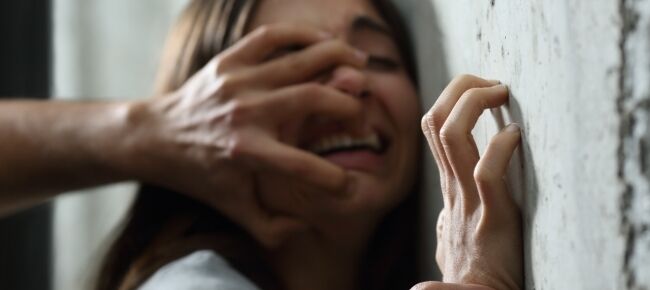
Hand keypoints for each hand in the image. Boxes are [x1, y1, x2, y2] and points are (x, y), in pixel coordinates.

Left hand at [118, 24, 367, 247]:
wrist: (157, 137)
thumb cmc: (201, 175)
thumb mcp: (232, 210)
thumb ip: (271, 229)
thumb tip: (306, 225)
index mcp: (247, 152)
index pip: (304, 165)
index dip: (334, 179)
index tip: (348, 183)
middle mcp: (245, 112)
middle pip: (314, 99)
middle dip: (349, 106)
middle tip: (361, 115)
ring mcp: (238, 81)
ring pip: (302, 60)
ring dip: (340, 59)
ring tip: (362, 65)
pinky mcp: (229, 60)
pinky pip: (274, 36)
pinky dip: (305, 34)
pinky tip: (325, 41)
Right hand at [416, 75, 522, 289]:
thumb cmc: (470, 268)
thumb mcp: (453, 230)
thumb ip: (452, 210)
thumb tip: (450, 203)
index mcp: (446, 185)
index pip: (433, 125)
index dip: (453, 96)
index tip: (482, 90)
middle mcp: (451, 187)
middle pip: (437, 119)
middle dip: (462, 87)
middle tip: (492, 82)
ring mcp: (468, 200)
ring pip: (453, 135)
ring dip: (476, 103)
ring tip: (501, 93)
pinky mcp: (492, 218)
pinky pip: (487, 172)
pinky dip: (500, 147)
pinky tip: (515, 137)